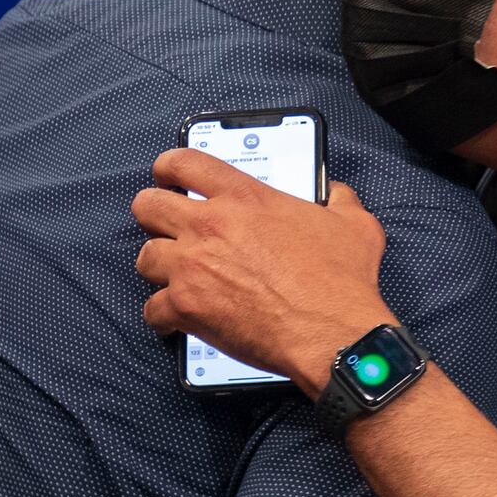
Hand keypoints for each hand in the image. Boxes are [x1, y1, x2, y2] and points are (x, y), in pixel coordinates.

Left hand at [131, 151, 394, 394]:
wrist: (332, 334)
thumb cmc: (341, 282)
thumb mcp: (352, 223)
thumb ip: (337, 198)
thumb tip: (334, 193)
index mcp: (244, 197)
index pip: (185, 162)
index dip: (168, 167)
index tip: (167, 176)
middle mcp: (210, 226)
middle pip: (147, 205)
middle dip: (152, 214)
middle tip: (165, 227)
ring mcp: (192, 267)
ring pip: (144, 258)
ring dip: (158, 267)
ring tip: (175, 276)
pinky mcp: (186, 308)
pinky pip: (152, 310)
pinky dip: (163, 317)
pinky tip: (178, 319)